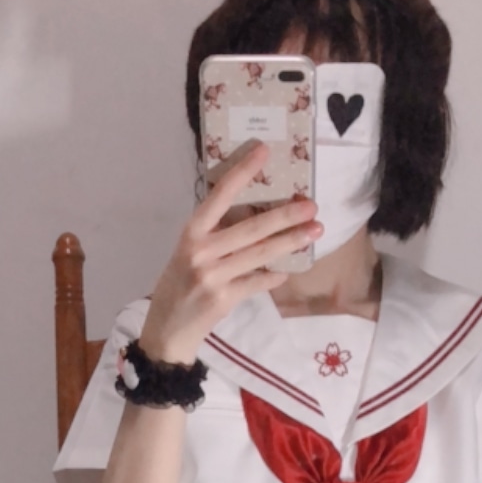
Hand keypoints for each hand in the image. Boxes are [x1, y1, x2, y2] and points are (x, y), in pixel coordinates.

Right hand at [139, 144, 320, 364]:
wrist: (166, 331)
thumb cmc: (178, 286)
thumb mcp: (188, 253)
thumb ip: (215, 236)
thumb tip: (258, 217)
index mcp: (191, 233)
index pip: (219, 196)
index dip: (242, 172)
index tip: (264, 151)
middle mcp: (201, 252)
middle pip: (251, 228)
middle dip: (285, 216)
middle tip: (312, 206)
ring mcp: (213, 277)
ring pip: (260, 255)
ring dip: (290, 242)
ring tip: (315, 232)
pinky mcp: (223, 299)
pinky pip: (257, 282)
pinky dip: (274, 276)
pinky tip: (288, 270)